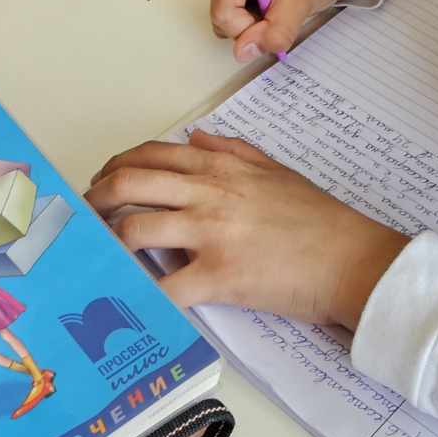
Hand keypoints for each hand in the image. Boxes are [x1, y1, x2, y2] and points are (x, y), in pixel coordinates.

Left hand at [87, 131, 409, 324]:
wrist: (351, 258)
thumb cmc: (318, 218)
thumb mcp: (276, 170)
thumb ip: (233, 151)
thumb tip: (197, 137)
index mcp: (221, 168)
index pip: (151, 155)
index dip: (116, 167)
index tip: (101, 183)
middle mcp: (208, 194)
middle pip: (129, 185)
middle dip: (95, 201)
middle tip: (86, 220)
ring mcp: (210, 234)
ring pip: (134, 230)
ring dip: (108, 244)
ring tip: (102, 258)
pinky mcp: (219, 277)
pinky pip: (164, 287)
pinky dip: (141, 294)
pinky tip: (131, 299)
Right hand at [211, 0, 368, 61]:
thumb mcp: (301, 1)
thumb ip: (274, 31)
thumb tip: (243, 52)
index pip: (223, 13)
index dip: (250, 28)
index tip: (278, 17)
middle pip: (223, 17)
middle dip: (253, 26)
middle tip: (282, 8)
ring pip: (228, 20)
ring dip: (256, 24)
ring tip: (280, 4)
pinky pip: (235, 15)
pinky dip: (256, 18)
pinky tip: (274, 3)